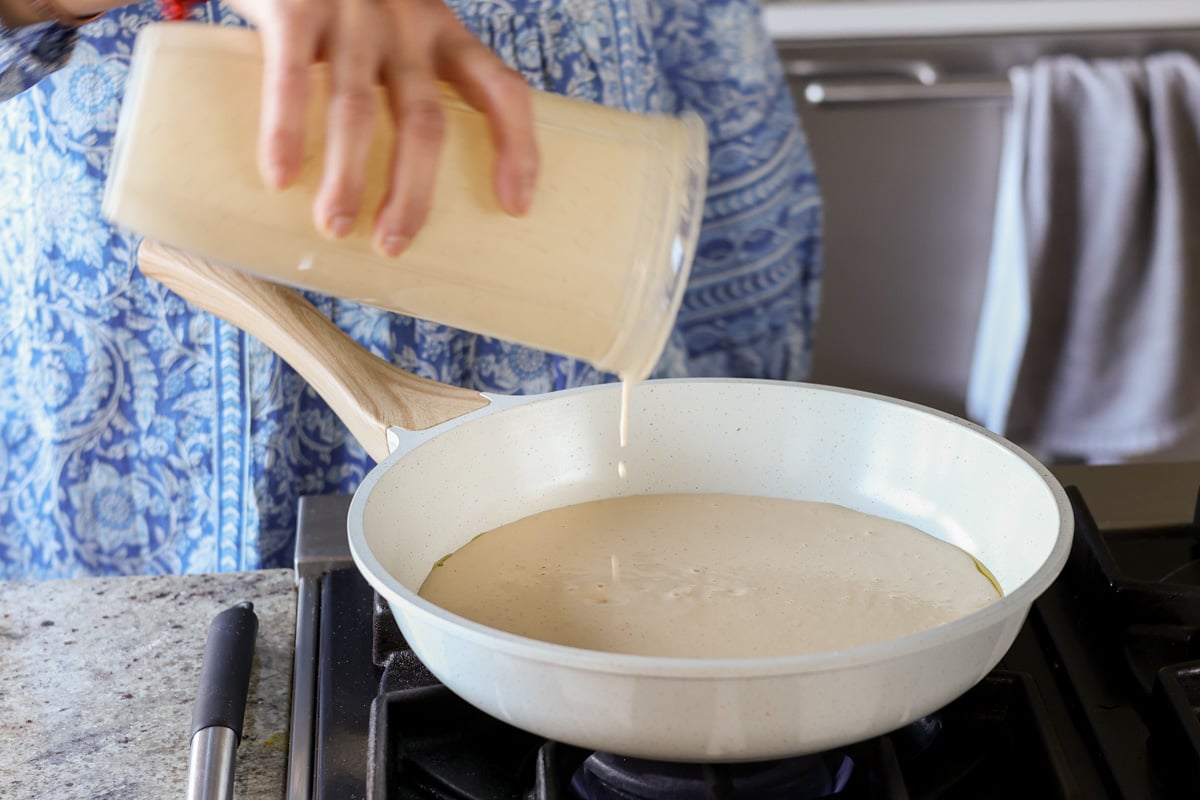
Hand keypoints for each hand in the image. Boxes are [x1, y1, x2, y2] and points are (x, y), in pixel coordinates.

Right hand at [226, 0, 538, 256]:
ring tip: (336, 226)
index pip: (501, 89)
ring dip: (348, 176)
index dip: (518, 148)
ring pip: (357, 109)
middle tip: (392, 244)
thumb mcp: (398, 24)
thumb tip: (406, 179)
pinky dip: (285, 131)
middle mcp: (406, 23)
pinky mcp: (293, 6)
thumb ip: (408, 79)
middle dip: (412, 191)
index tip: (515, 206)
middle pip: (424, 119)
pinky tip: (281, 176)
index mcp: (443, 32)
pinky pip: (291, 78)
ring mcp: (351, 14)